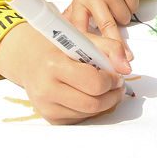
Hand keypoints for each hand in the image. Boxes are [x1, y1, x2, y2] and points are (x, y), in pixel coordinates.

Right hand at [0, 23, 129, 123]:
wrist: (29, 59)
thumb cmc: (57, 46)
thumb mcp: (81, 38)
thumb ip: (109, 47)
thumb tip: (127, 67)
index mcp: (53, 66)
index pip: (93, 83)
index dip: (111, 80)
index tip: (116, 75)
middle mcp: (46, 89)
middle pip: (93, 103)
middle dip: (112, 95)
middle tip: (118, 86)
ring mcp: (46, 107)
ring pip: (88, 114)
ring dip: (104, 103)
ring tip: (106, 90)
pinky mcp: (50, 118)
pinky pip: (80, 119)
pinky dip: (91, 110)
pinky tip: (90, 96)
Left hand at [67, 0, 137, 55]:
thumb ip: (76, 11)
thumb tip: (65, 31)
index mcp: (80, 0)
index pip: (79, 27)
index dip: (85, 45)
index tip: (91, 60)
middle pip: (106, 27)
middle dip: (115, 46)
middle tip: (123, 63)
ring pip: (123, 19)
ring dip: (122, 18)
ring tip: (116, 3)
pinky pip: (133, 8)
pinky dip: (131, 7)